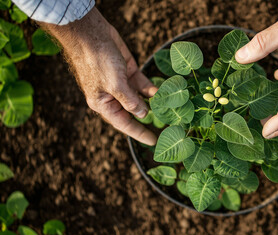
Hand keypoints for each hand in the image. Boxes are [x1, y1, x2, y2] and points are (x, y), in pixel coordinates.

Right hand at [40, 8, 157, 144]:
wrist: (90, 32)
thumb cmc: (97, 60)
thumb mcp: (115, 84)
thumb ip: (130, 101)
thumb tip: (143, 114)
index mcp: (103, 104)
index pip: (124, 124)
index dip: (139, 133)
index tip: (153, 142)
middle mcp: (112, 96)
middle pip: (133, 113)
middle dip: (148, 119)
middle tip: (167, 126)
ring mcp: (120, 83)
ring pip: (139, 98)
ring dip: (153, 103)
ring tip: (169, 110)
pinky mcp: (127, 70)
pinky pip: (142, 84)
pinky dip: (152, 88)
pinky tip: (163, 92)